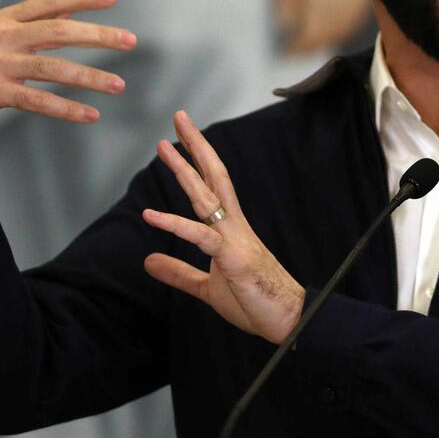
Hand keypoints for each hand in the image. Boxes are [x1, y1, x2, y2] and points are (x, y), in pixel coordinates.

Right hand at [0, 0, 136, 130]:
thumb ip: (33, 24)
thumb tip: (71, 12)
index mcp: (5, 19)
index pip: (49, 1)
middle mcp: (2, 37)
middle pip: (58, 31)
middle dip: (97, 35)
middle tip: (130, 40)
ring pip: (53, 68)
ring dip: (90, 77)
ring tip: (118, 85)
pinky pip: (38, 101)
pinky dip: (67, 109)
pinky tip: (90, 114)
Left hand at [142, 111, 304, 344]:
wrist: (290, 321)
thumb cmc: (256, 301)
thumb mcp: (207, 287)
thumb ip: (179, 273)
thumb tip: (148, 260)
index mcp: (230, 229)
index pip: (212, 186)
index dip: (195, 160)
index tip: (178, 138)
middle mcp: (234, 226)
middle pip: (213, 176)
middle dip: (195, 146)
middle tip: (179, 116)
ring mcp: (235, 238)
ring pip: (207, 196)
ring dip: (184, 169)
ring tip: (163, 146)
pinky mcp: (233, 257)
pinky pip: (200, 236)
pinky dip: (174, 225)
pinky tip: (149, 215)